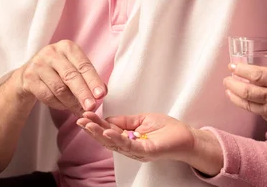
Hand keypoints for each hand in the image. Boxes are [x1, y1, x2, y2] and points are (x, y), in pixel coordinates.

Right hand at [15, 40, 106, 114]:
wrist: (29, 73)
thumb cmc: (59, 70)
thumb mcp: (74, 68)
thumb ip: (88, 78)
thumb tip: (102, 92)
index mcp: (67, 47)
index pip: (84, 65)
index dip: (93, 81)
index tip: (101, 94)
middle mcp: (52, 52)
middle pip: (71, 76)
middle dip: (83, 93)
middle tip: (91, 107)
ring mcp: (38, 64)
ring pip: (59, 88)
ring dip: (71, 102)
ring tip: (78, 109)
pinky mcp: (28, 78)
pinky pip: (47, 96)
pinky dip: (58, 104)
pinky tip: (64, 106)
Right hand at [77, 112, 195, 162]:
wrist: (187, 137)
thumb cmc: (168, 129)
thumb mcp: (142, 120)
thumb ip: (125, 121)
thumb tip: (107, 119)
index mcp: (128, 138)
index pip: (108, 130)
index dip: (96, 123)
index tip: (84, 114)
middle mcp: (130, 147)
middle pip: (107, 139)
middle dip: (92, 129)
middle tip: (79, 119)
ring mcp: (137, 151)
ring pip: (114, 143)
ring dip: (100, 134)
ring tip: (87, 125)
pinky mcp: (146, 152)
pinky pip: (128, 145)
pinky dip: (116, 139)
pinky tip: (107, 132)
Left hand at [224, 62, 266, 142]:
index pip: (257, 75)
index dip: (242, 70)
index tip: (233, 66)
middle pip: (247, 91)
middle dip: (233, 84)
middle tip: (226, 79)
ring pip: (248, 104)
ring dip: (236, 97)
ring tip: (228, 91)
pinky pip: (258, 112)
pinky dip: (248, 106)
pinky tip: (244, 102)